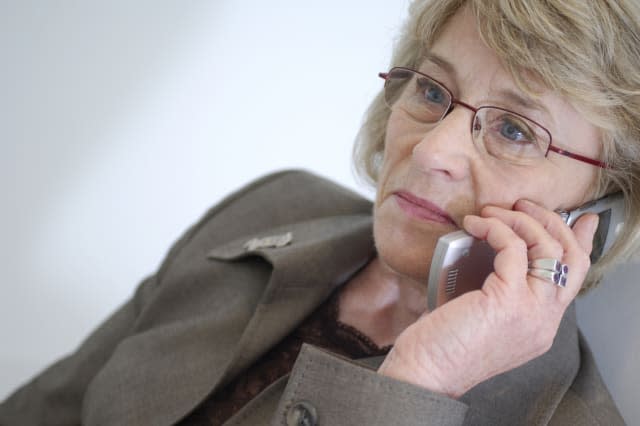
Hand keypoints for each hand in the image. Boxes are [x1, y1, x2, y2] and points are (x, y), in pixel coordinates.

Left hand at [378, 200, 598, 397]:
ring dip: (521, 219)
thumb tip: (492, 251)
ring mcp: (532, 311)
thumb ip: (501, 291)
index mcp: (541, 325)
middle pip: (572, 258)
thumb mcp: (484, 316)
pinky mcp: (508, 300)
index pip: (575, 278)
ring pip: (548, 247)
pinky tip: (475, 224)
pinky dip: (495, 228)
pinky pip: (513, 247)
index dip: (581, 242)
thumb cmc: (442, 345)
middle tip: (525, 205)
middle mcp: (545, 320)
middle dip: (552, 221)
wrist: (426, 373)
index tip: (581, 219)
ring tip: (494, 211)